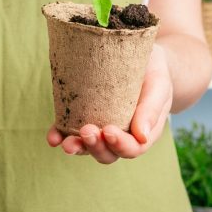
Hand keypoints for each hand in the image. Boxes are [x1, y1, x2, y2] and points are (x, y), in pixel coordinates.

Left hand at [46, 44, 172, 163]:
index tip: (109, 130)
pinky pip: (69, 131)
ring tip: (65, 143)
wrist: (142, 58)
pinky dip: (59, 136)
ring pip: (87, 147)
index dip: (120, 145)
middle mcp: (120, 136)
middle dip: (95, 147)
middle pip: (107, 153)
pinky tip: (52, 138)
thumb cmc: (154, 74)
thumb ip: (152, 110)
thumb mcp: (158, 87)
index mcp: (142, 133)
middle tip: (87, 131)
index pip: (132, 148)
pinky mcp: (82, 117)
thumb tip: (142, 137)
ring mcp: (99, 129)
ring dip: (77, 147)